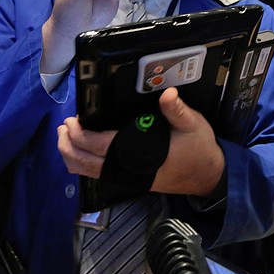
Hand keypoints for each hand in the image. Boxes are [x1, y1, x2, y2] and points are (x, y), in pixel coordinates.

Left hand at [57, 88, 223, 194]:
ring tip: (65, 136)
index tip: (75, 119)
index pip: (101, 147)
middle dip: (68, 144)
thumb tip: (167, 94)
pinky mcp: (128, 179)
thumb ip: (177, 110)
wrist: (207, 176)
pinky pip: (97, 174)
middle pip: (85, 163)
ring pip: (87, 172)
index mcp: (140, 156)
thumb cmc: (199, 149)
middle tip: (65, 125)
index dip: (82, 134)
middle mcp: (128, 170)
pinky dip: (82, 164)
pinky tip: (80, 151)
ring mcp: (127, 177)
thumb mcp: (193, 124)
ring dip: (71, 155)